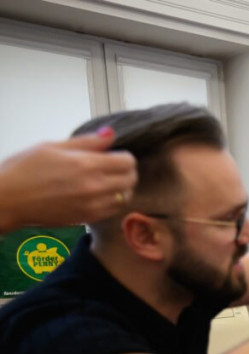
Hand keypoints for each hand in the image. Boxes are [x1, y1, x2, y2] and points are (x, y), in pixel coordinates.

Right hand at [0, 129, 137, 231]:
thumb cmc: (23, 169)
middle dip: (127, 171)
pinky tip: (101, 195)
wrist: (7, 199)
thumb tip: (110, 134)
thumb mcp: (52, 146)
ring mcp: (92, 205)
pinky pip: (113, 210)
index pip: (127, 161)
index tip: (115, 155)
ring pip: (126, 197)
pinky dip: (114, 202)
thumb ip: (86, 142)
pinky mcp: (87, 218)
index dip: (124, 156)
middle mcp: (94, 187)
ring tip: (109, 182)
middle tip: (114, 168)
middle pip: (131, 180)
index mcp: (86, 165)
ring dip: (123, 188)